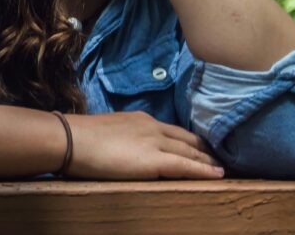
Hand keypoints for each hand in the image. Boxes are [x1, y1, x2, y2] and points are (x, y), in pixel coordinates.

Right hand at [65, 110, 224, 179]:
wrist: (71, 139)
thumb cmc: (81, 138)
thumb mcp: (108, 132)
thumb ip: (123, 137)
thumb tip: (125, 148)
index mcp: (140, 119)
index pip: (173, 130)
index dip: (190, 140)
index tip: (202, 147)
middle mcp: (152, 127)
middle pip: (188, 139)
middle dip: (205, 149)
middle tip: (221, 157)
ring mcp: (155, 143)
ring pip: (191, 152)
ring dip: (209, 160)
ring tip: (223, 168)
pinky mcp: (155, 160)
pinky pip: (187, 166)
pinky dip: (204, 170)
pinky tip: (218, 174)